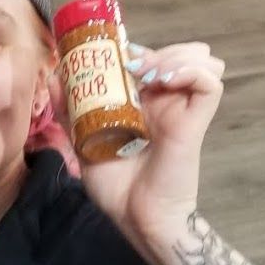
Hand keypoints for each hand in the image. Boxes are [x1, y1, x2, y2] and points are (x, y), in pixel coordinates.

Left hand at [78, 41, 224, 255]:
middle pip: (182, 51)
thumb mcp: (83, 140)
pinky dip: (191, 71)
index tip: (116, 54)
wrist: (135, 216)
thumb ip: (71, 110)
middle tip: (132, 64)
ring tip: (150, 73)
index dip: (139, 48)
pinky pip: (210, 83)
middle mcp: (168, 101)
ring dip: (176, 56)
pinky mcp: (196, 121)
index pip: (154, 57)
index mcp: (145, 103)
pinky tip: (164, 81)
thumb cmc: (114, 185)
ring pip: (202, 59)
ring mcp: (184, 109)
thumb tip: (54, 78)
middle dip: (158, 49)